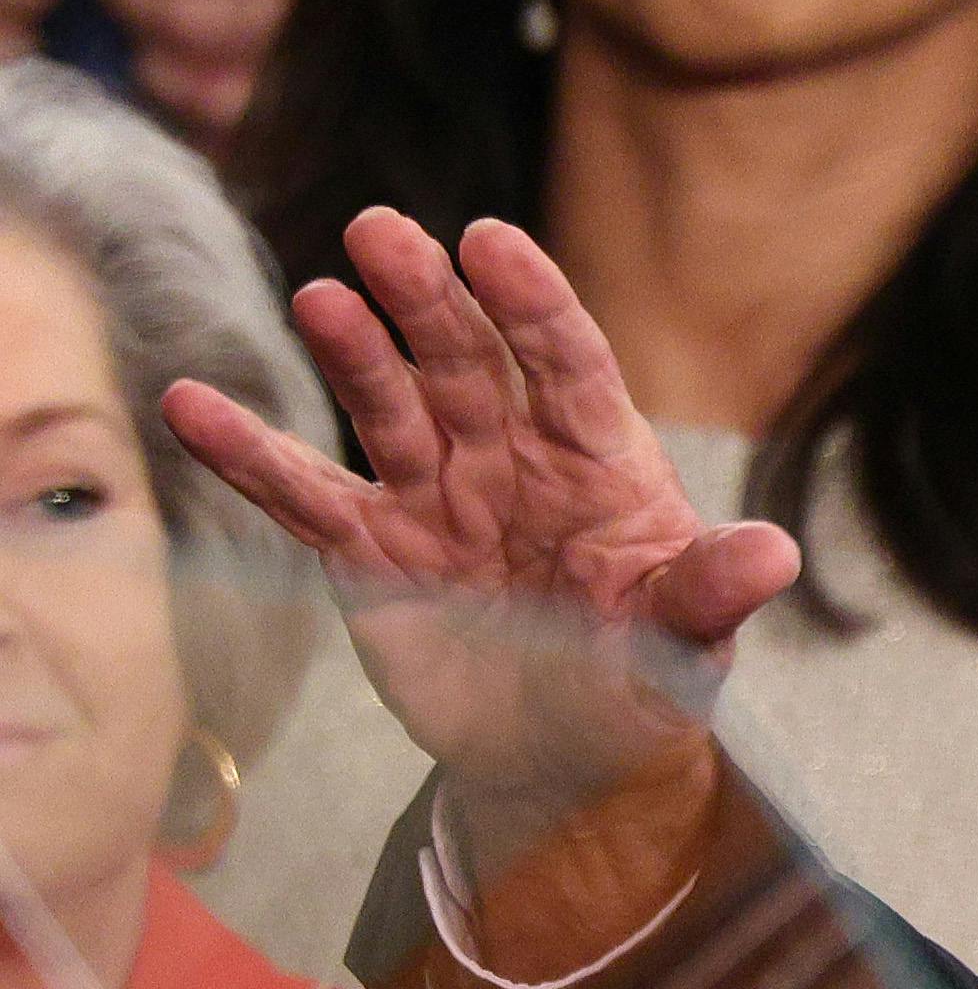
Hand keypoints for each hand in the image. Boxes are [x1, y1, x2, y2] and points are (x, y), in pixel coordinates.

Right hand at [159, 210, 794, 966]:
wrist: (570, 755)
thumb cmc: (645, 679)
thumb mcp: (688, 644)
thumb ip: (712, 592)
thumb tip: (775, 553)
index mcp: (599, 463)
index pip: (568, 364)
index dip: (531, 304)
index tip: (491, 241)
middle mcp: (512, 458)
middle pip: (467, 361)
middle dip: (427, 299)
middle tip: (382, 233)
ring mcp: (436, 494)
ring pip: (389, 406)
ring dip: (353, 353)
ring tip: (319, 299)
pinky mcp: (370, 546)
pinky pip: (304, 492)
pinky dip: (250, 453)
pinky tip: (191, 406)